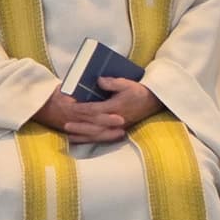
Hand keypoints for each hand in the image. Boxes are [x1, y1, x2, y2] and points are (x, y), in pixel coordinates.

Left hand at [33, 78, 162, 144]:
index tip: (71, 108)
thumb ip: (112, 82)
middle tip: (65, 124)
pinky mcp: (118, 130)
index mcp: (116, 107)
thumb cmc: (138, 91)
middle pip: (94, 125)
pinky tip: (81, 140)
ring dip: (83, 135)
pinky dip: (90, 139)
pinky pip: (102, 137)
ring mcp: (117, 126)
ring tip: (69, 134)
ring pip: (97, 134)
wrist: (153, 102)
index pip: (96, 109)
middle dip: (80, 125)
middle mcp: (115, 119)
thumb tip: (98, 80)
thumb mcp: (127, 83)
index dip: (83, 109)